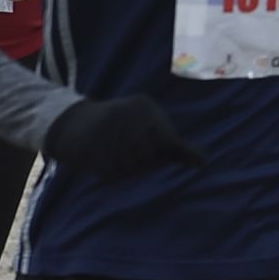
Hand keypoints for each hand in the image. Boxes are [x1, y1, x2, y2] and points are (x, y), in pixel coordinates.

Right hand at [43, 95, 202, 177]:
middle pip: (149, 157)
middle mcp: (127, 111)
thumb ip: (176, 148)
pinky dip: (108, 174)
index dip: (157, 154)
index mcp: (145, 105)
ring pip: (131, 166)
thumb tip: (204, 162)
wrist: (74, 125)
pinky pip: (110, 171)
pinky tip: (101, 162)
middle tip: (124, 152)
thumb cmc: (121, 133)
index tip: (142, 144)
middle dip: (139, 164)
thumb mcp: (150, 132)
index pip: (168, 144)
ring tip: (112, 156)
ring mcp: (107, 125)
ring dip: (123, 170)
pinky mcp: (89, 141)